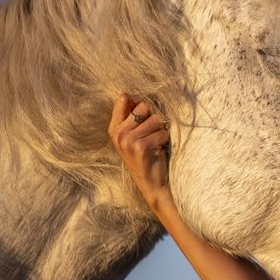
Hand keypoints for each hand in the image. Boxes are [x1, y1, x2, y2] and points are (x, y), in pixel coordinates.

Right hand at [107, 93, 171, 209]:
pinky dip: (166, 140)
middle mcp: (118, 133)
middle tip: (152, 134)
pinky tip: (159, 151)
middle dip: (154, 118)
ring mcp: (129, 140)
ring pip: (157, 119)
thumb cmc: (145, 158)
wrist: (151, 185)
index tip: (144, 115)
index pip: (123, 98)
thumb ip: (131, 117)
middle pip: (144, 106)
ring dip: (162, 131)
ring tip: (156, 143)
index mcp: (113, 128)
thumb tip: (133, 94)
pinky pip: (164, 132)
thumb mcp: (131, 138)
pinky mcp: (142, 147)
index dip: (138, 103)